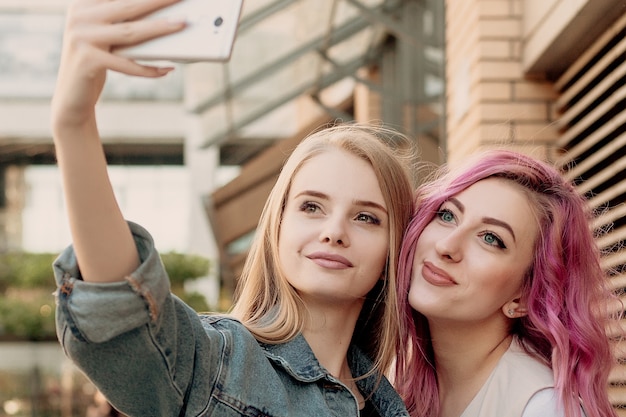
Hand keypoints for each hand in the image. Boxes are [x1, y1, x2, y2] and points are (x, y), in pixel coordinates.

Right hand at [51, 0, 185, 128]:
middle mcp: (79, 17)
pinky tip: (167, 69)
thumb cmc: (95, 61)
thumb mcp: (105, 35)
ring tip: (182, 24)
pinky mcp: (88, 61)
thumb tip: (163, 15)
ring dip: (160, 28)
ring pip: (130, 31)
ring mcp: (81, 37)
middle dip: (159, 1)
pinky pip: (127, 64)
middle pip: (128, 5)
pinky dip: (149, 68)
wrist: (71, 96)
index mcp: (83, 4)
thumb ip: (121, 20)